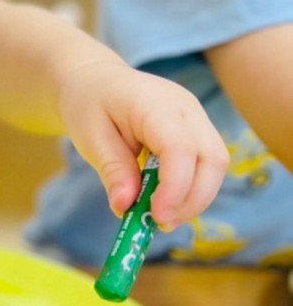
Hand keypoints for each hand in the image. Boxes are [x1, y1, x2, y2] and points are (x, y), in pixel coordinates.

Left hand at [57, 58, 228, 226]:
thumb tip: (125, 206)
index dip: (174, 187)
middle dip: (193, 199)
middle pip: (212, 159)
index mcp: (154, 103)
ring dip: (195, 198)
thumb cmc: (90, 105)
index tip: (156, 216)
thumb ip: (111, 169)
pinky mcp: (198, 130)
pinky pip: (207, 164)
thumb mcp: (90, 137)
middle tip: (161, 224)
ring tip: (160, 217)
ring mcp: (197, 117)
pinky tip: (166, 201)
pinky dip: (192, 188)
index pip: (180, 148)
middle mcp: (186, 107)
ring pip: (216, 164)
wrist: (97, 81)